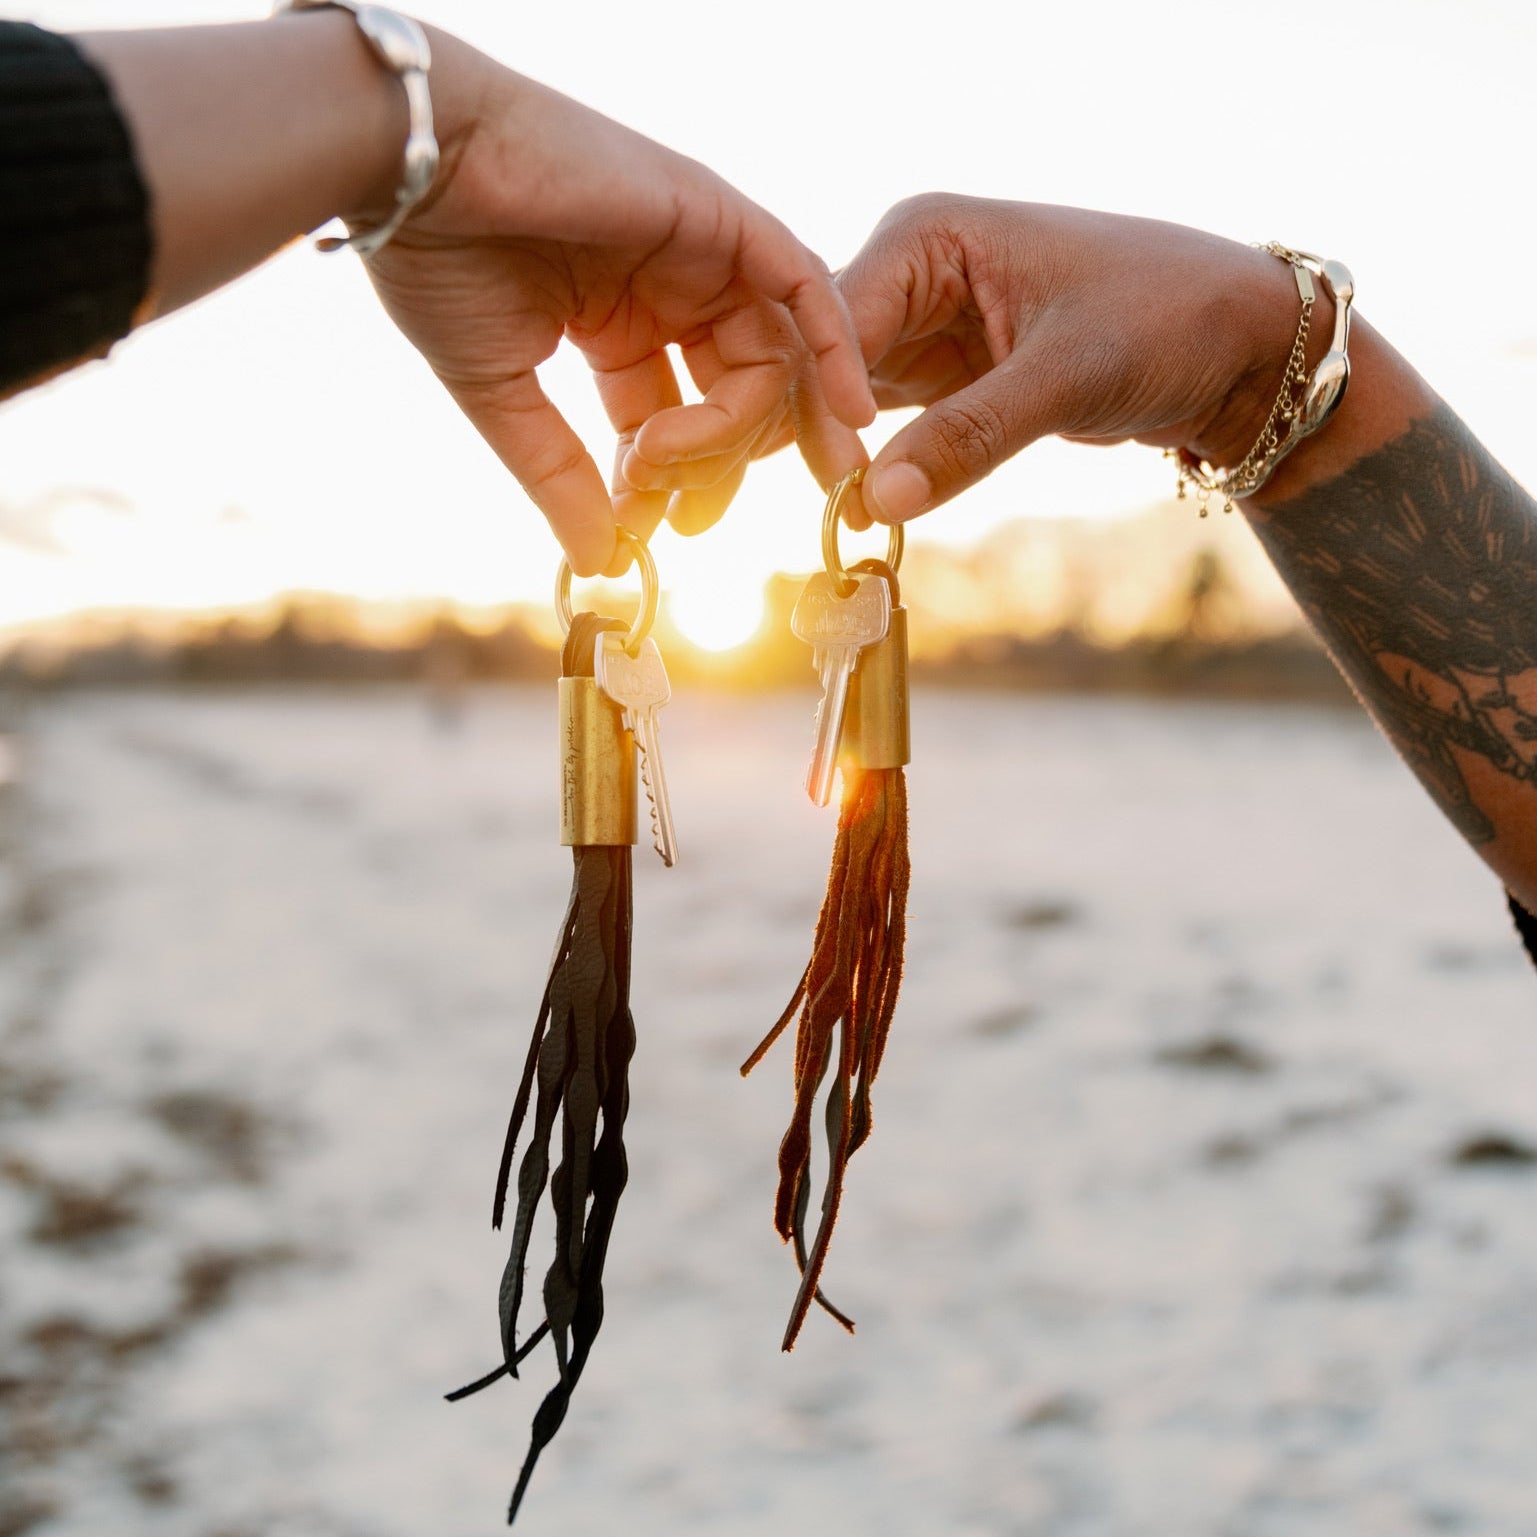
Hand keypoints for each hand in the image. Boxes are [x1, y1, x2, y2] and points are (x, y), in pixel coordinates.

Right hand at [362, 29, 873, 573]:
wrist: (412, 167)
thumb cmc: (438, 265)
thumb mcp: (505, 395)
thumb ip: (559, 477)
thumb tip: (598, 562)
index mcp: (613, 319)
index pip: (675, 414)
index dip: (670, 478)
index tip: (647, 530)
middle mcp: (665, 285)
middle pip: (736, 390)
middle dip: (729, 464)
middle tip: (697, 521)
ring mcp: (696, 249)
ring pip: (772, 351)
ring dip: (773, 426)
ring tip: (754, 483)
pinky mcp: (717, 214)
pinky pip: (803, 284)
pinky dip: (835, 344)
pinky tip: (852, 412)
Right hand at [775, 195, 1328, 528]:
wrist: (1241, 345)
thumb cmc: (1169, 321)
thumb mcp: (1067, 377)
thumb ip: (968, 437)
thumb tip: (874, 502)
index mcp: (929, 234)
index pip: (838, 320)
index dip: (823, 400)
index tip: (836, 480)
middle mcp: (914, 272)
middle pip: (829, 361)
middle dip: (820, 433)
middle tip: (832, 511)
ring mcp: (926, 326)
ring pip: (850, 399)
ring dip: (842, 455)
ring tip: (838, 517)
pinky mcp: (947, 375)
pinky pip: (889, 425)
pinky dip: (879, 465)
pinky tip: (863, 508)